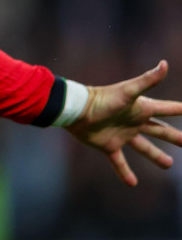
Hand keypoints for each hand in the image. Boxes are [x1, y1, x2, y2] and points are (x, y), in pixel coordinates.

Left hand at [66, 60, 181, 185]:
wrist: (76, 110)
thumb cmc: (102, 99)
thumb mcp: (128, 91)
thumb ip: (148, 80)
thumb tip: (164, 64)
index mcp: (142, 109)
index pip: (168, 109)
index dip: (180, 109)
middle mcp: (134, 122)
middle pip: (160, 130)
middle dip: (174, 137)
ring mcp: (122, 135)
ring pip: (144, 147)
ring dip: (156, 156)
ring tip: (168, 165)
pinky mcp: (109, 146)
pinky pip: (119, 162)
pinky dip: (125, 172)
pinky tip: (132, 183)